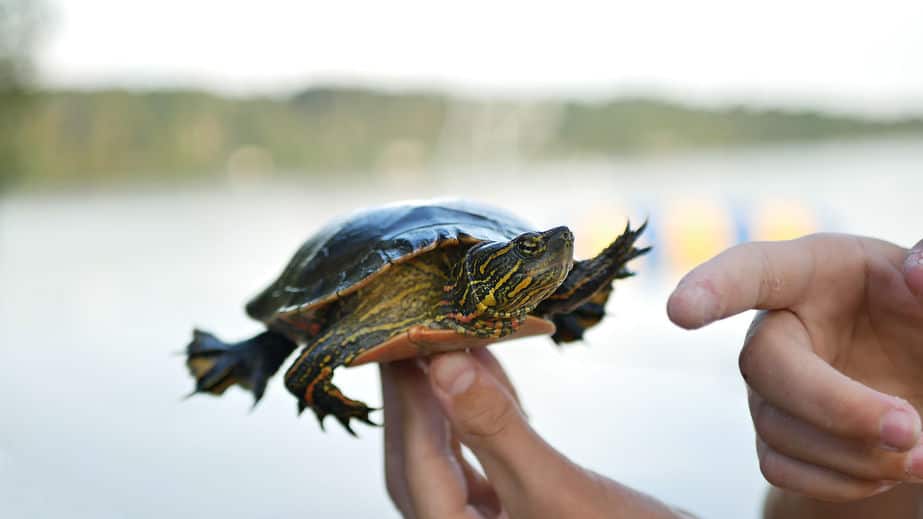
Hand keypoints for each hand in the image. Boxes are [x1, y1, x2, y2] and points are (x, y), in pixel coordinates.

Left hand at [380, 348, 687, 518]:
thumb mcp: (551, 486)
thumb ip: (493, 426)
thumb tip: (443, 362)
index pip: (415, 460)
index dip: (406, 395)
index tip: (394, 337)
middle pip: (423, 456)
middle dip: (414, 394)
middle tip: (403, 330)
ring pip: (452, 452)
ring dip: (446, 397)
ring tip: (439, 338)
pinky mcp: (518, 511)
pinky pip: (486, 455)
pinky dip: (483, 411)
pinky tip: (484, 368)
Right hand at [667, 234, 922, 501]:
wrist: (920, 374)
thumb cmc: (922, 319)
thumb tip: (917, 271)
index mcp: (813, 272)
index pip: (750, 270)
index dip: (712, 287)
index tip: (680, 312)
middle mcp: (777, 326)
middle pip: (763, 365)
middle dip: (834, 406)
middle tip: (910, 430)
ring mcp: (768, 386)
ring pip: (775, 428)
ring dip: (854, 455)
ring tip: (921, 456)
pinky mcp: (774, 434)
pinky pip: (781, 468)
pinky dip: (841, 482)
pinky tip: (886, 469)